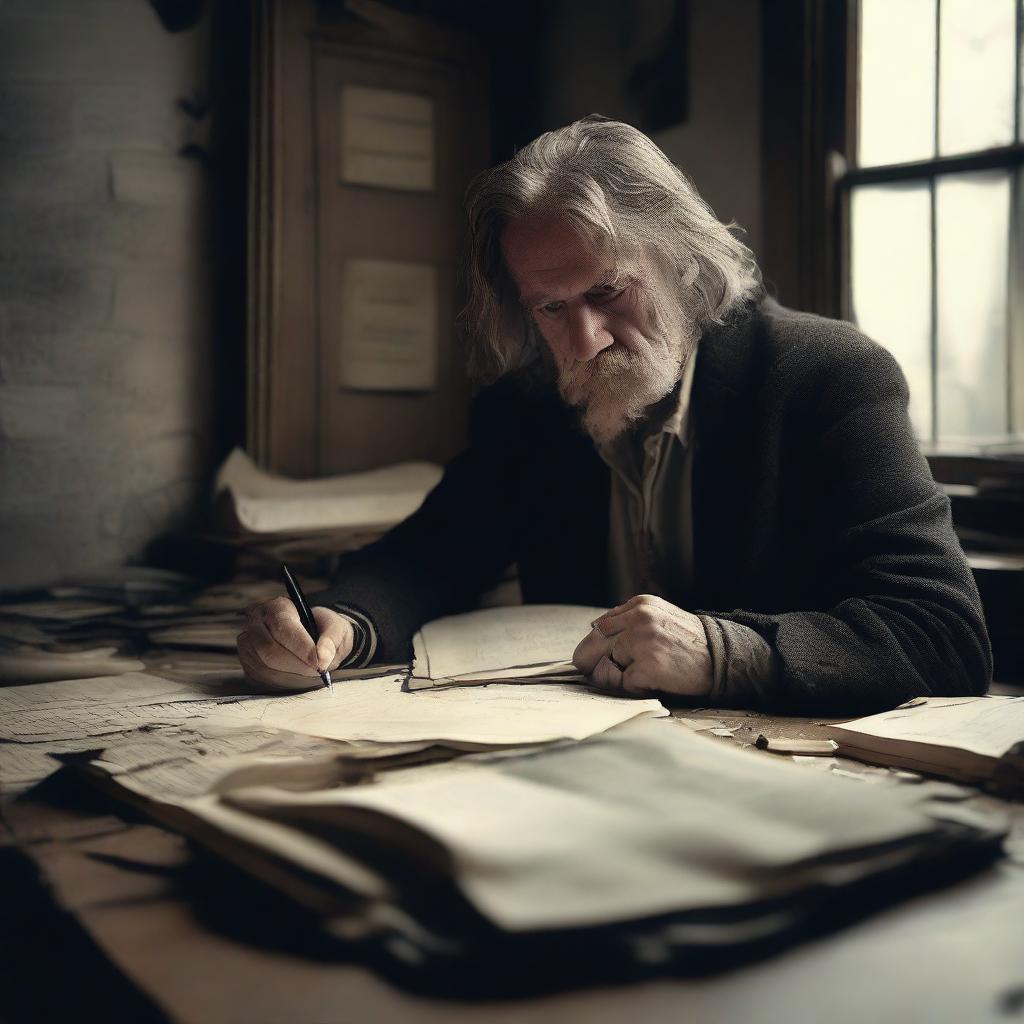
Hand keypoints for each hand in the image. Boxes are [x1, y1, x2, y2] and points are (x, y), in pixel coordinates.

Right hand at [236, 598, 354, 690]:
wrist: (315, 639)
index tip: (319, 663)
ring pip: (265, 667)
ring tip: (311, 673)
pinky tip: (299, 677)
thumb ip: (332, 639)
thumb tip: (323, 658)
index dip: (302, 647)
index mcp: (277, 607)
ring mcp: (249, 644)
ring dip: (293, 676)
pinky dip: (284, 683)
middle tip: (319, 671)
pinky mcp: (249, 663)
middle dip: (298, 665)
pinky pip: (263, 679)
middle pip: (270, 650)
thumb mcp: (337, 627)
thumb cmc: (324, 630)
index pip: (283, 627)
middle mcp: (257, 623)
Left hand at [572, 594, 712, 697]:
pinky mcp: (648, 666)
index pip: (598, 627)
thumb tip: (593, 634)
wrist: (723, 658)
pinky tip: (653, 683)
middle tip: (604, 676)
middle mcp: (638, 618)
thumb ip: (629, 622)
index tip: (597, 660)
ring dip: (617, 678)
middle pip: (591, 646)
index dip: (594, 648)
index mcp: (639, 605)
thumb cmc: (688, 643)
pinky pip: (623, 684)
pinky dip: (634, 689)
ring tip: (640, 676)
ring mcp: (643, 641)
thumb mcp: (660, 617)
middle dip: (593, 665)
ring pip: (604, 668)